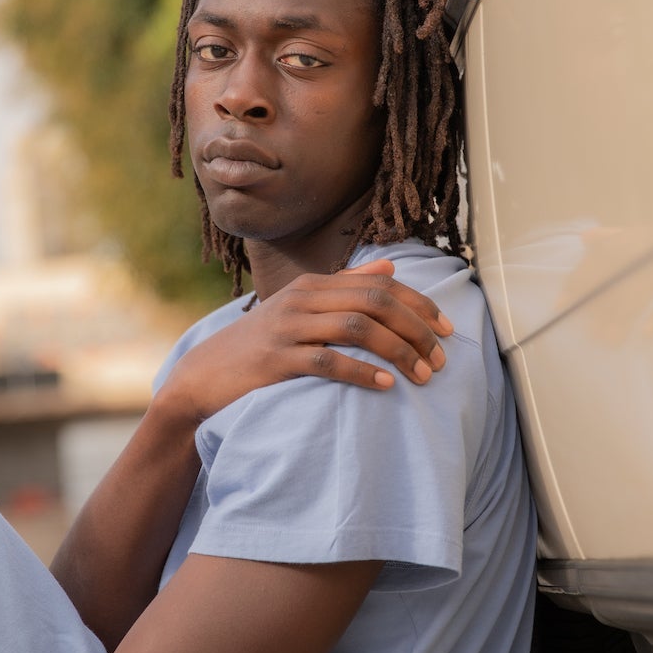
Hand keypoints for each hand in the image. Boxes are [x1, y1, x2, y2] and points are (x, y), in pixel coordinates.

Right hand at [157, 259, 453, 428]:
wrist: (204, 376)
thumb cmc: (261, 344)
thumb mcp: (302, 307)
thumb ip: (346, 286)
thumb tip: (391, 268)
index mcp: (314, 285)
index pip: (380, 285)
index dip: (419, 305)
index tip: (447, 329)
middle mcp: (303, 299)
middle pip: (375, 303)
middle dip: (415, 330)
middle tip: (441, 359)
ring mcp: (288, 328)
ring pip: (357, 328)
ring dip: (397, 351)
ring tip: (422, 375)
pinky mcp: (276, 360)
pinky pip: (327, 360)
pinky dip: (361, 371)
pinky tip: (385, 384)